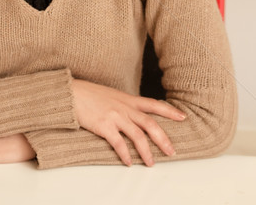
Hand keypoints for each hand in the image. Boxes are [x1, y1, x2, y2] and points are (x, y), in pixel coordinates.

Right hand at [71, 79, 185, 166]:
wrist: (72, 93)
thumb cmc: (90, 95)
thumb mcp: (112, 96)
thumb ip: (124, 105)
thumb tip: (134, 115)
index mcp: (128, 99)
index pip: (154, 104)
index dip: (169, 111)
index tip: (183, 117)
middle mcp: (125, 107)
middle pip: (150, 124)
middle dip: (163, 139)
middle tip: (172, 152)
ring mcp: (115, 116)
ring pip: (138, 136)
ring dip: (146, 152)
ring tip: (151, 163)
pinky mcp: (104, 125)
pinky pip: (119, 143)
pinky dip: (125, 155)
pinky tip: (128, 162)